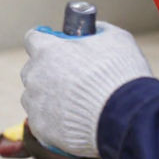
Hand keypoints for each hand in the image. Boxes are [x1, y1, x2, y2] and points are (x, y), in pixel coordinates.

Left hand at [20, 22, 152, 157]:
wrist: (125, 118)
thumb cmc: (120, 76)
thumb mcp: (116, 39)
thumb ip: (98, 32)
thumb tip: (95, 30)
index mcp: (47, 50)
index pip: (34, 38)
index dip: (47, 41)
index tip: (57, 46)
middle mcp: (35, 75)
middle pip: (33, 69)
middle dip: (48, 71)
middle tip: (73, 79)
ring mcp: (35, 103)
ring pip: (34, 96)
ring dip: (49, 98)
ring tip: (75, 104)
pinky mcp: (40, 127)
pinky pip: (41, 121)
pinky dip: (53, 122)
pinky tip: (73, 122)